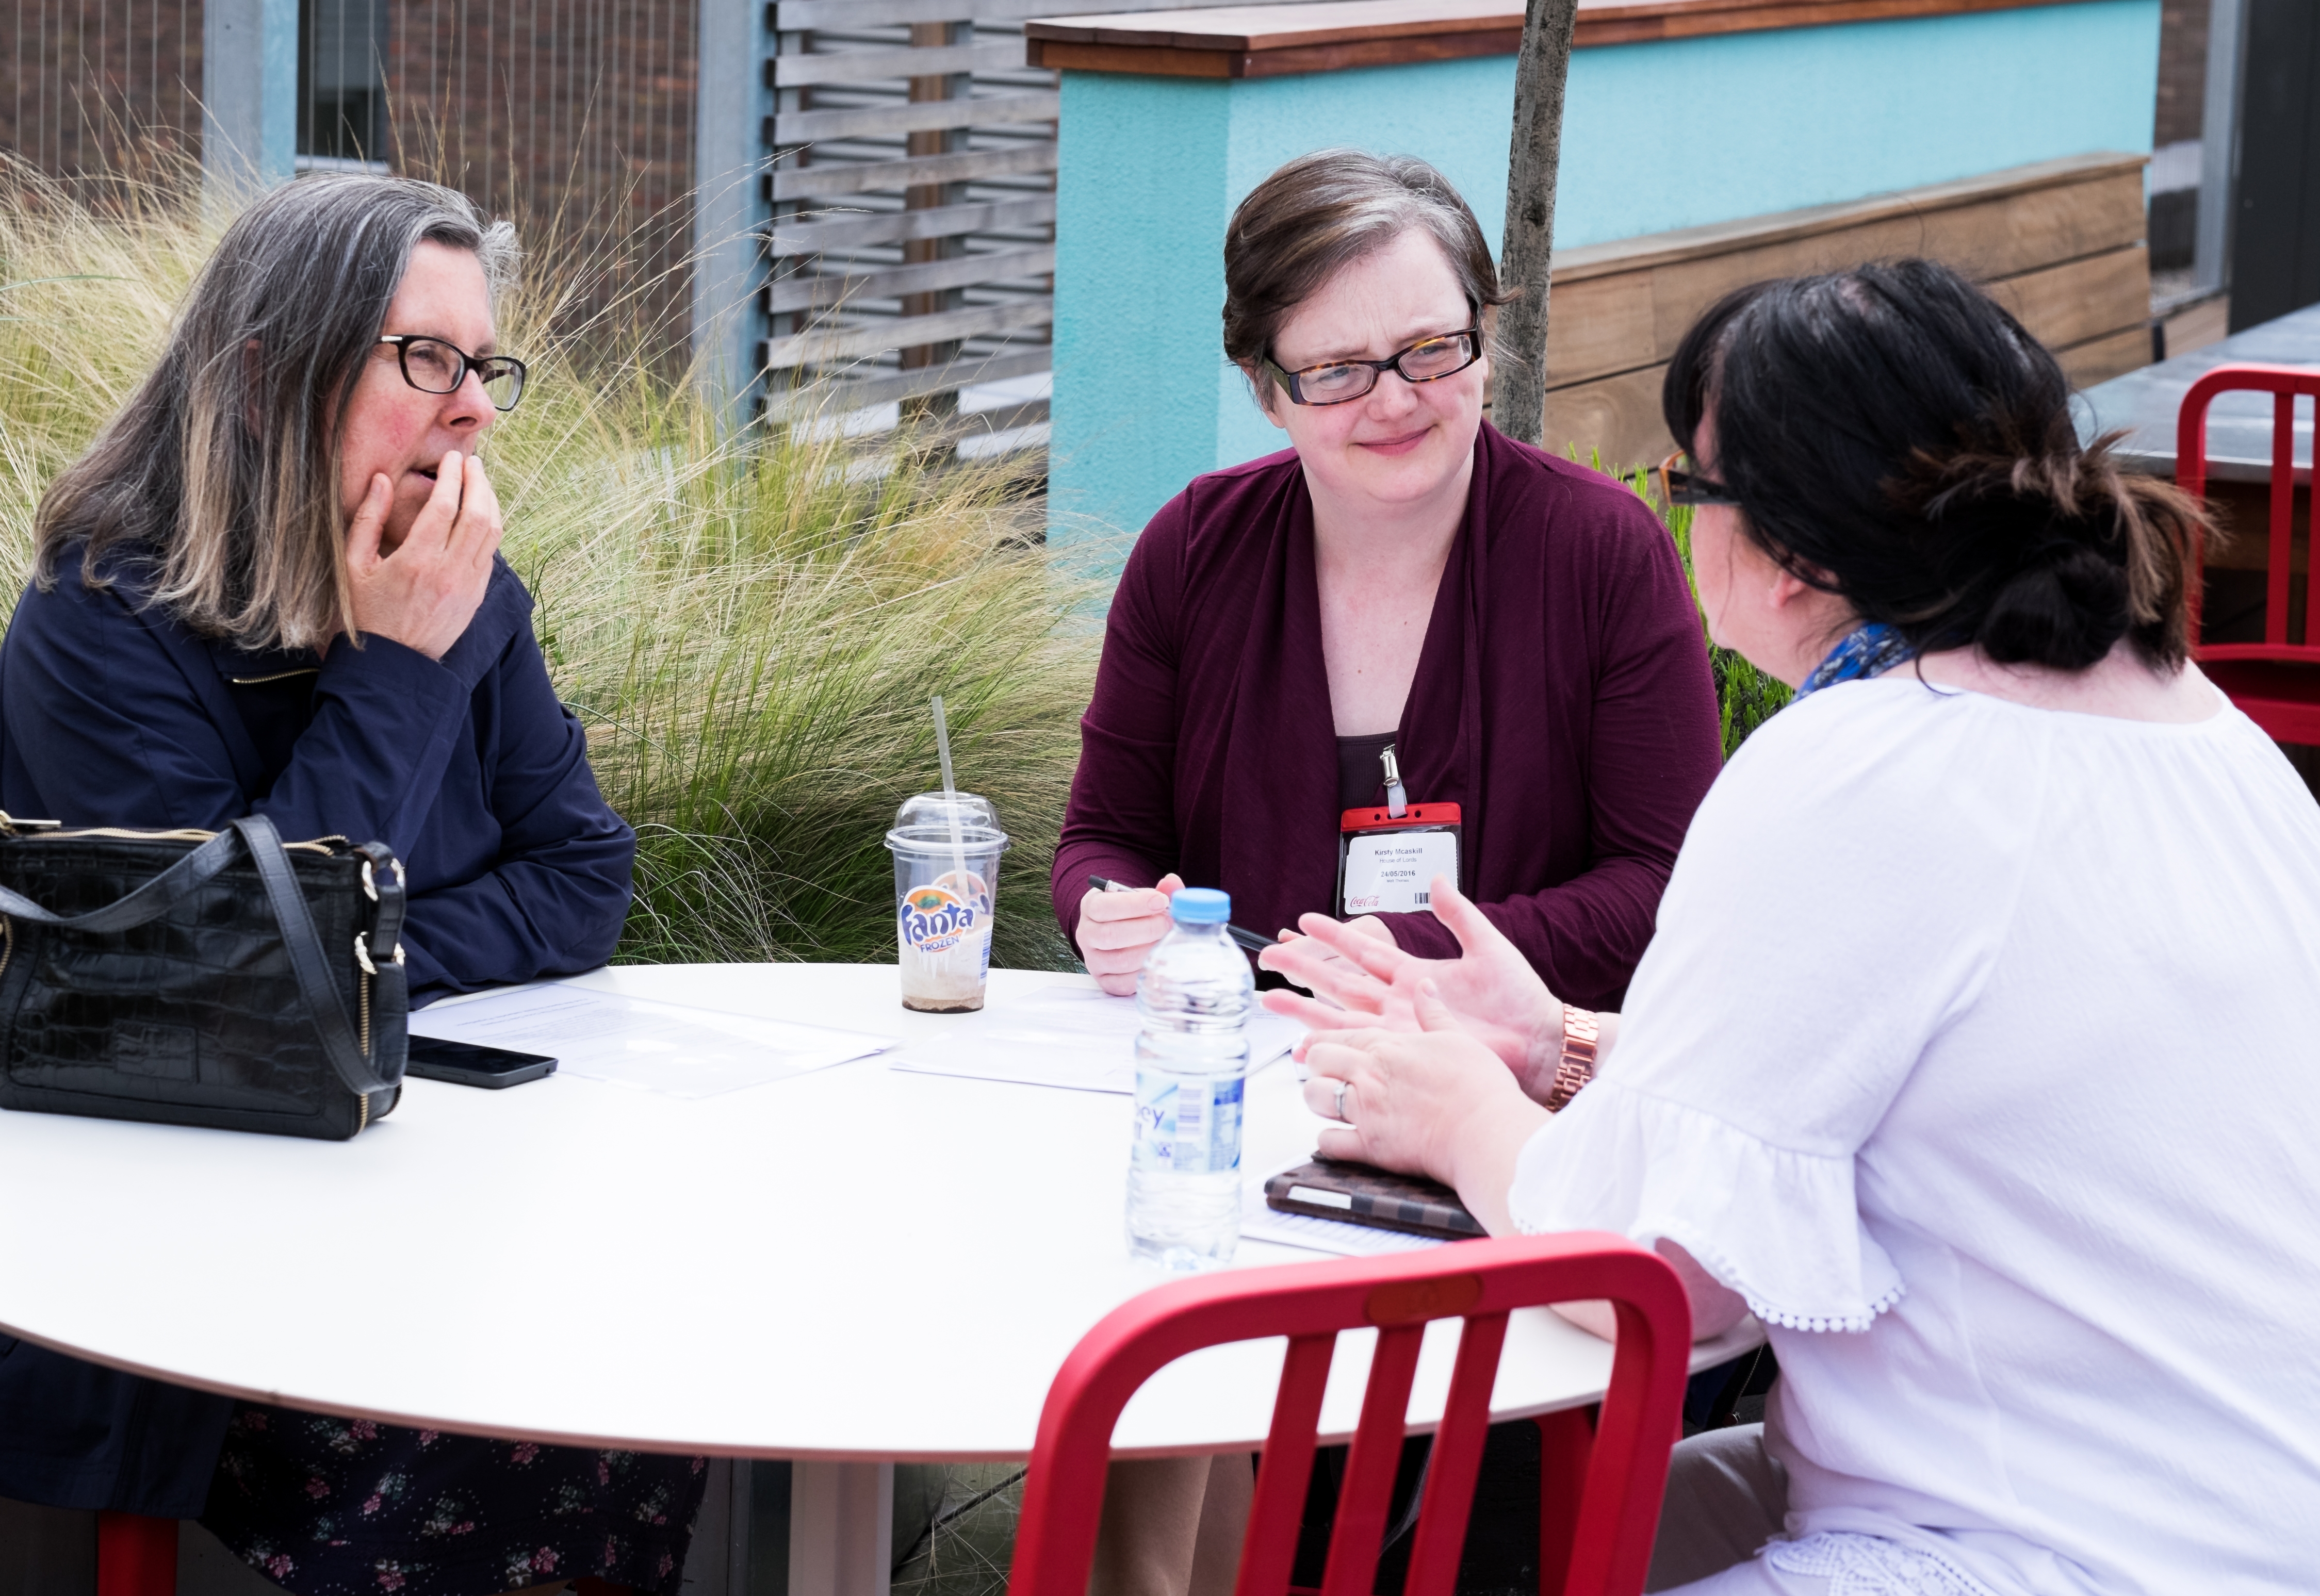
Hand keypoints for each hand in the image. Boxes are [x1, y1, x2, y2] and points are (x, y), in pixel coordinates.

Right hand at [345, 449, 501, 660]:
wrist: (390, 665)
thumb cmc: (364, 614)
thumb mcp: (352, 566)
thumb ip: (367, 520)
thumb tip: (382, 480)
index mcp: (416, 561)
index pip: (445, 505)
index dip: (452, 476)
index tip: (453, 457)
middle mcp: (449, 572)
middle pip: (477, 514)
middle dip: (478, 482)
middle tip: (472, 462)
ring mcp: (468, 586)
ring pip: (492, 534)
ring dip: (490, 502)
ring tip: (481, 481)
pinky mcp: (476, 597)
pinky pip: (491, 555)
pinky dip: (491, 529)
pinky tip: (483, 515)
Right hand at [1075, 872, 1182, 995]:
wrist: (1125, 934)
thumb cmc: (1135, 914)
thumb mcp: (1143, 897)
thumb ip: (1160, 891)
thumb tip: (1172, 883)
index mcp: (1091, 907)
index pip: (1104, 906)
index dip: (1134, 904)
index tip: (1161, 901)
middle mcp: (1086, 934)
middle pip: (1111, 935)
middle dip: (1147, 929)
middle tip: (1169, 923)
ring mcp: (1093, 960)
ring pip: (1120, 960)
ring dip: (1149, 950)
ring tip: (1168, 941)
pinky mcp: (1104, 981)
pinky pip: (1123, 983)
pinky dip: (1145, 973)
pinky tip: (1159, 959)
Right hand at [1259, 875, 1563, 1078]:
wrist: (1539, 1040)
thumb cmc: (1522, 999)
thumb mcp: (1489, 945)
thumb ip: (1458, 914)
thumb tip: (1437, 879)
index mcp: (1417, 973)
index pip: (1364, 950)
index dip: (1333, 935)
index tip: (1304, 921)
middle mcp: (1401, 1001)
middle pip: (1339, 980)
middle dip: (1303, 966)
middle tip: (1269, 954)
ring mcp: (1400, 1027)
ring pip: (1339, 1013)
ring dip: (1303, 1005)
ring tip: (1270, 995)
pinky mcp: (1407, 1050)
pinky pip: (1359, 1045)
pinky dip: (1329, 1043)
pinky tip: (1301, 1043)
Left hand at [1300, 981, 1545, 1233]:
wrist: (1486, 1130)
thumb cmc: (1479, 1086)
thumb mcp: (1459, 1037)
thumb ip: (1434, 1012)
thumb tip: (1425, 986)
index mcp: (1387, 1046)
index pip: (1337, 1034)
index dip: (1320, 1038)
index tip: (1313, 1043)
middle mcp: (1369, 1074)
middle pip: (1316, 1060)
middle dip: (1315, 1065)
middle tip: (1325, 1073)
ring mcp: (1366, 1110)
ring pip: (1314, 1096)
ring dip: (1318, 1099)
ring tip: (1329, 1103)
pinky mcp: (1369, 1146)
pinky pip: (1328, 1143)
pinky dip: (1329, 1142)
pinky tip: (1339, 1138)